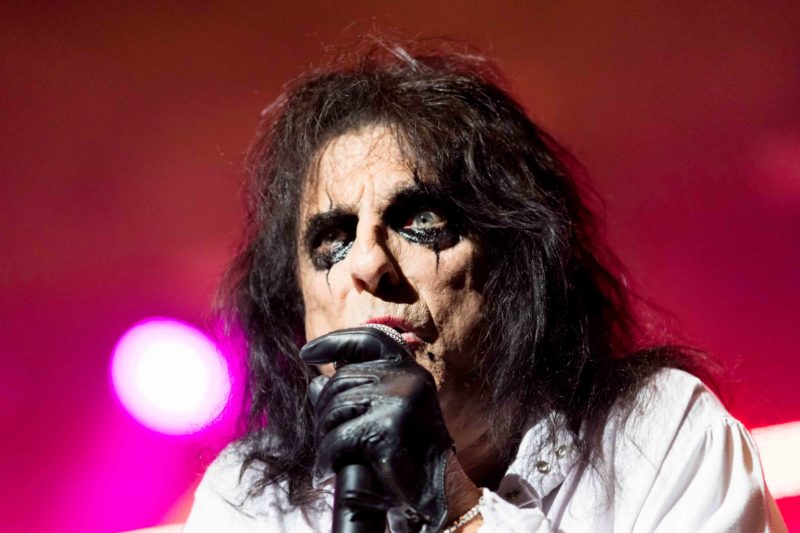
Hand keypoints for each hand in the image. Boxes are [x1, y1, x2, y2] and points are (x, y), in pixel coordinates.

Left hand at [300, 327, 453, 531]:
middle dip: (323, 411)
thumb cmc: (412, 456)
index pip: (369, 340)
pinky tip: (325, 472)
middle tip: (326, 439)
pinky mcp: (387, 428)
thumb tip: (315, 383)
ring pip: (335, 408)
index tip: (307, 352)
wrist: (440, 492)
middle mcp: (407, 378)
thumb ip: (356, 394)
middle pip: (341, 380)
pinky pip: (337, 439)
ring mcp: (398, 400)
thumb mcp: (386, 415)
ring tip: (330, 458)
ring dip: (324, 438)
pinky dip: (325, 459)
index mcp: (411, 371)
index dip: (335, 341)